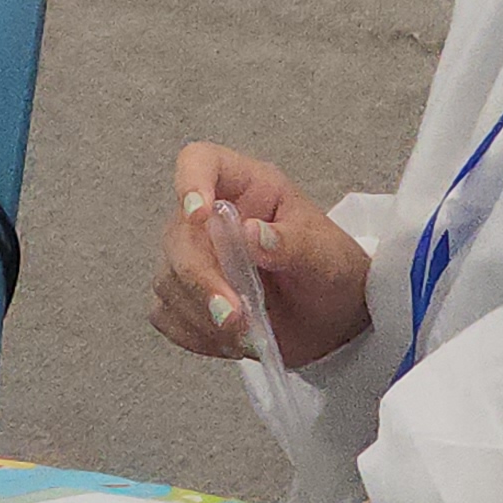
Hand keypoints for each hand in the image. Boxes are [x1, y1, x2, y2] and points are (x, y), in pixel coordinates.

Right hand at [151, 143, 373, 369]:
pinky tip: (231, 341)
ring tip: (246, 335)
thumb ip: (293, 244)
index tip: (199, 216)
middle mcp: (212, 219)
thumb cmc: (334, 272)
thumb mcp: (327, 256)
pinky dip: (194, 333)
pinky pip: (167, 314)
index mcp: (247, 188)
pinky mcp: (188, 299)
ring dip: (201, 314)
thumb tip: (250, 234)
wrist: (335, 320)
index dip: (190, 182)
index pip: (200, 161)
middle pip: (177, 235)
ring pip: (168, 279)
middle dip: (201, 279)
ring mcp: (196, 259)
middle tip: (233, 316)